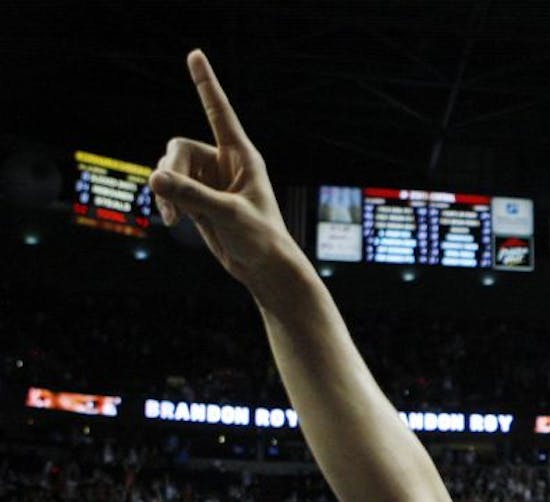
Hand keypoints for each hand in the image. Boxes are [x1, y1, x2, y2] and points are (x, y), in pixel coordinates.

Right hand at [150, 51, 294, 285]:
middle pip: (179, 148)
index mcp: (242, 156)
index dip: (206, 84)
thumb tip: (154, 178)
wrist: (263, 268)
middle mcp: (224, 163)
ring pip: (169, 170)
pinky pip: (169, 189)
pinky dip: (166, 202)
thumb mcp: (227, 215)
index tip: (195, 54)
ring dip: (165, 191)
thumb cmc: (260, 238)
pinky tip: (173, 221)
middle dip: (170, 171)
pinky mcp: (198, 199)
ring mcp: (209, 181)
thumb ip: (191, 196)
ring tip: (174, 217)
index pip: (219, 112)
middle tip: (170, 197)